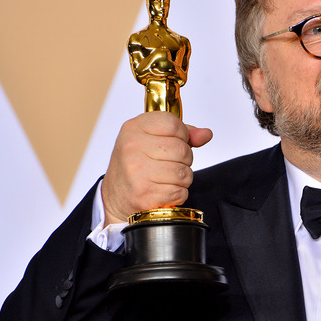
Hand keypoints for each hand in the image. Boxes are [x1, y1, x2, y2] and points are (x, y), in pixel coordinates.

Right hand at [101, 111, 212, 225]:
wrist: (115, 196)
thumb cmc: (136, 165)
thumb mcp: (152, 139)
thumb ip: (182, 133)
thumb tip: (205, 134)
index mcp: (134, 128)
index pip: (173, 123)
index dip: (182, 135)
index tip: (175, 141)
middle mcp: (132, 148)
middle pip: (183, 150)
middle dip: (184, 160)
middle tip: (169, 164)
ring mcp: (137, 172)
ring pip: (184, 172)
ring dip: (182, 178)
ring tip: (166, 178)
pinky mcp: (144, 195)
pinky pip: (180, 192)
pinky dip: (177, 194)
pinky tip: (163, 191)